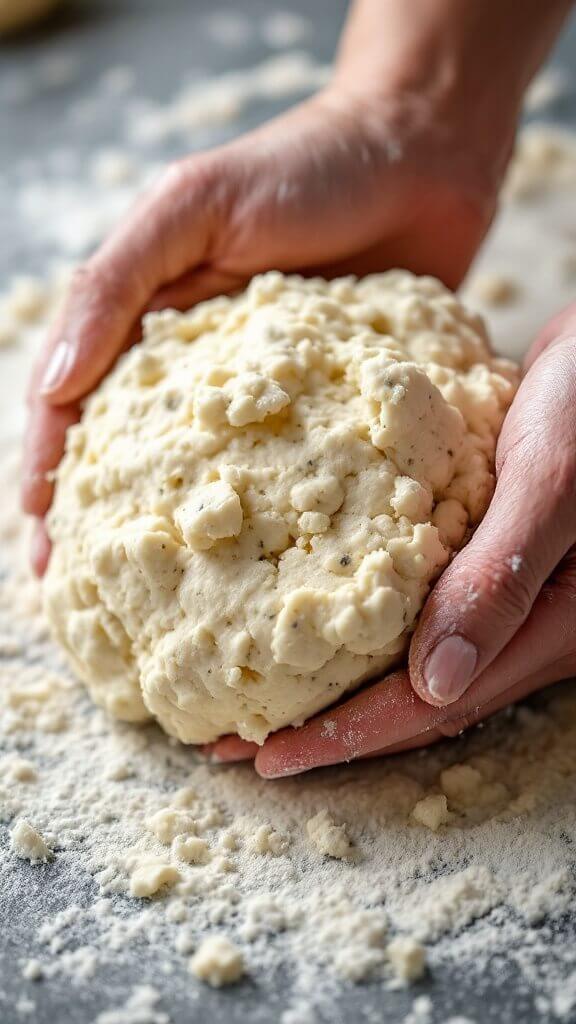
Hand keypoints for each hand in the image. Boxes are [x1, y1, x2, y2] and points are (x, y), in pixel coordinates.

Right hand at [22, 79, 500, 573]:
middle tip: (89, 601)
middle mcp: (202, 366)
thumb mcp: (190, 206)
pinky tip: (262, 569)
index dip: (52, 476)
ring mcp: (268, 393)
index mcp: (153, 321)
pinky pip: (295, 470)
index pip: (79, 409)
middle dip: (105, 527)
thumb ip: (118, 284)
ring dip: (181, 538)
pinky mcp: (332, 408)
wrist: (422, 152)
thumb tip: (56, 383)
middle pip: (134, 457)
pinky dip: (271, 518)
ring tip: (165, 608)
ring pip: (210, 477)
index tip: (44, 551)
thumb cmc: (303, 166)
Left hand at [208, 303, 575, 775]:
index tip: (271, 757)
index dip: (351, 734)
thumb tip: (433, 684)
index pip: (436, 704)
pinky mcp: (493, 557)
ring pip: (421, 664)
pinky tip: (323, 620)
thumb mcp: (552, 482)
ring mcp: (515, 596)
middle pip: (424, 701)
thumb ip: (500, 579)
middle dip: (333, 728)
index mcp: (555, 626)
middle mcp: (534, 626)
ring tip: (268, 696)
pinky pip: (426, 614)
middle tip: (242, 742)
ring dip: (346, 686)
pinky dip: (370, 632)